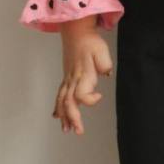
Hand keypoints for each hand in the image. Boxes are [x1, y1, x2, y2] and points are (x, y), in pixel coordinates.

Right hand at [52, 18, 113, 133]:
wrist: (76, 32)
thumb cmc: (90, 42)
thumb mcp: (102, 51)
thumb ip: (105, 64)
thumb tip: (106, 75)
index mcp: (82, 74)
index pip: (80, 94)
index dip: (89, 100)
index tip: (99, 96)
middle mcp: (73, 79)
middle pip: (68, 102)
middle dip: (72, 118)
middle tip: (78, 131)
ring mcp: (68, 79)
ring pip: (62, 100)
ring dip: (64, 116)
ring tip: (66, 129)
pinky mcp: (66, 78)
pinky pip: (59, 94)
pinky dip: (58, 106)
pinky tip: (57, 115)